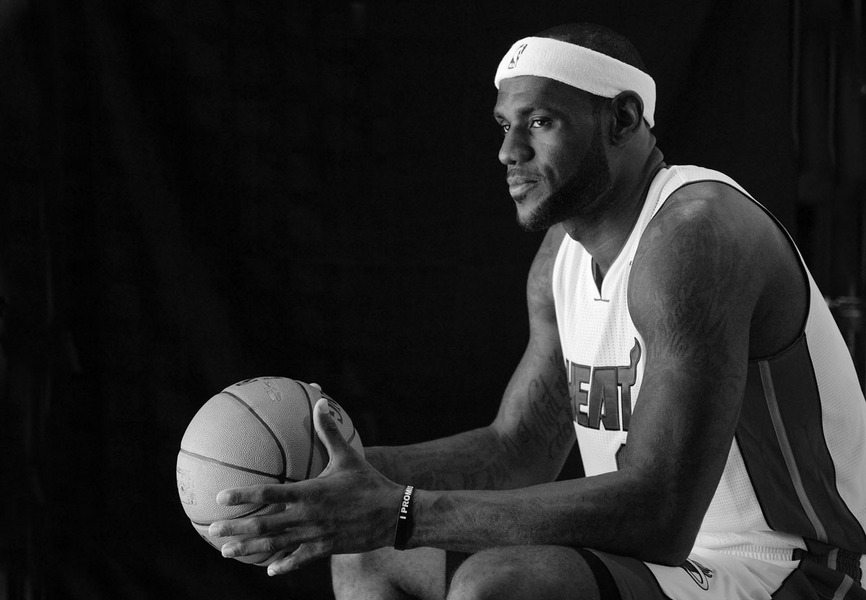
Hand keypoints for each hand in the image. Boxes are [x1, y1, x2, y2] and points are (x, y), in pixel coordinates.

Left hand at [208, 397, 403, 574]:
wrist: (393, 515)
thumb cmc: (369, 482)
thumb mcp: (349, 456)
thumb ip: (329, 432)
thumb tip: (320, 402)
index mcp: (309, 492)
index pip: (268, 495)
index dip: (243, 496)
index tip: (221, 497)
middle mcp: (307, 516)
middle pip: (264, 525)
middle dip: (236, 529)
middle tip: (212, 530)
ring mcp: (315, 535)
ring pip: (276, 545)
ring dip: (250, 549)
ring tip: (228, 552)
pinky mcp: (325, 548)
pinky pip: (299, 559)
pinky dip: (284, 565)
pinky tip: (270, 571)